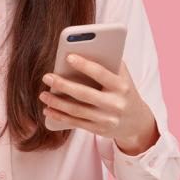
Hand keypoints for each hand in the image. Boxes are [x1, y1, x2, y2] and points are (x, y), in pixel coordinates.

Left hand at [39, 54, 158, 154]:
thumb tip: (82, 49)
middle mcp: (115, 104)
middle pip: (84, 94)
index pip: (101, 73)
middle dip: (63, 85)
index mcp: (122, 86)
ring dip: (56, 102)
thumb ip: (108, 63)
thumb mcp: (122, 76)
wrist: (136, 122)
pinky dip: (59, 116)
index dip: (84, 65)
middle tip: (47, 77)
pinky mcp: (99, 130)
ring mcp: (107, 119)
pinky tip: (47, 110)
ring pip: (76, 110)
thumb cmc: (123, 91)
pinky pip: (75, 122)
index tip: (68, 56)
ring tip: (43, 94)